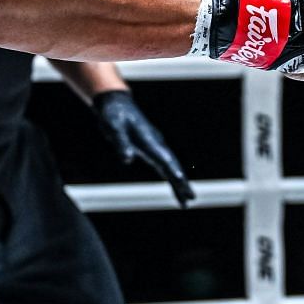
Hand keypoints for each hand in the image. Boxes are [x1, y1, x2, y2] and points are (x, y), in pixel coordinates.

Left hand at [91, 90, 194, 205]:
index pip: (163, 158)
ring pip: (171, 166)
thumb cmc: (114, 115)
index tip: (180, 181)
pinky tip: (174, 183)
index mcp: (148, 139)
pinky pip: (164, 165)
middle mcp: (155, 143)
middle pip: (172, 165)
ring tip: (187, 199)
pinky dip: (170, 175)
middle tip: (191, 198)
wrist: (116, 103)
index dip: (172, 170)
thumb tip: (128, 160)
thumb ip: (121, 143)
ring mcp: (155, 145)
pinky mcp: (151, 148)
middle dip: (181, 182)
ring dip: (179, 182)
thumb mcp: (113, 127)